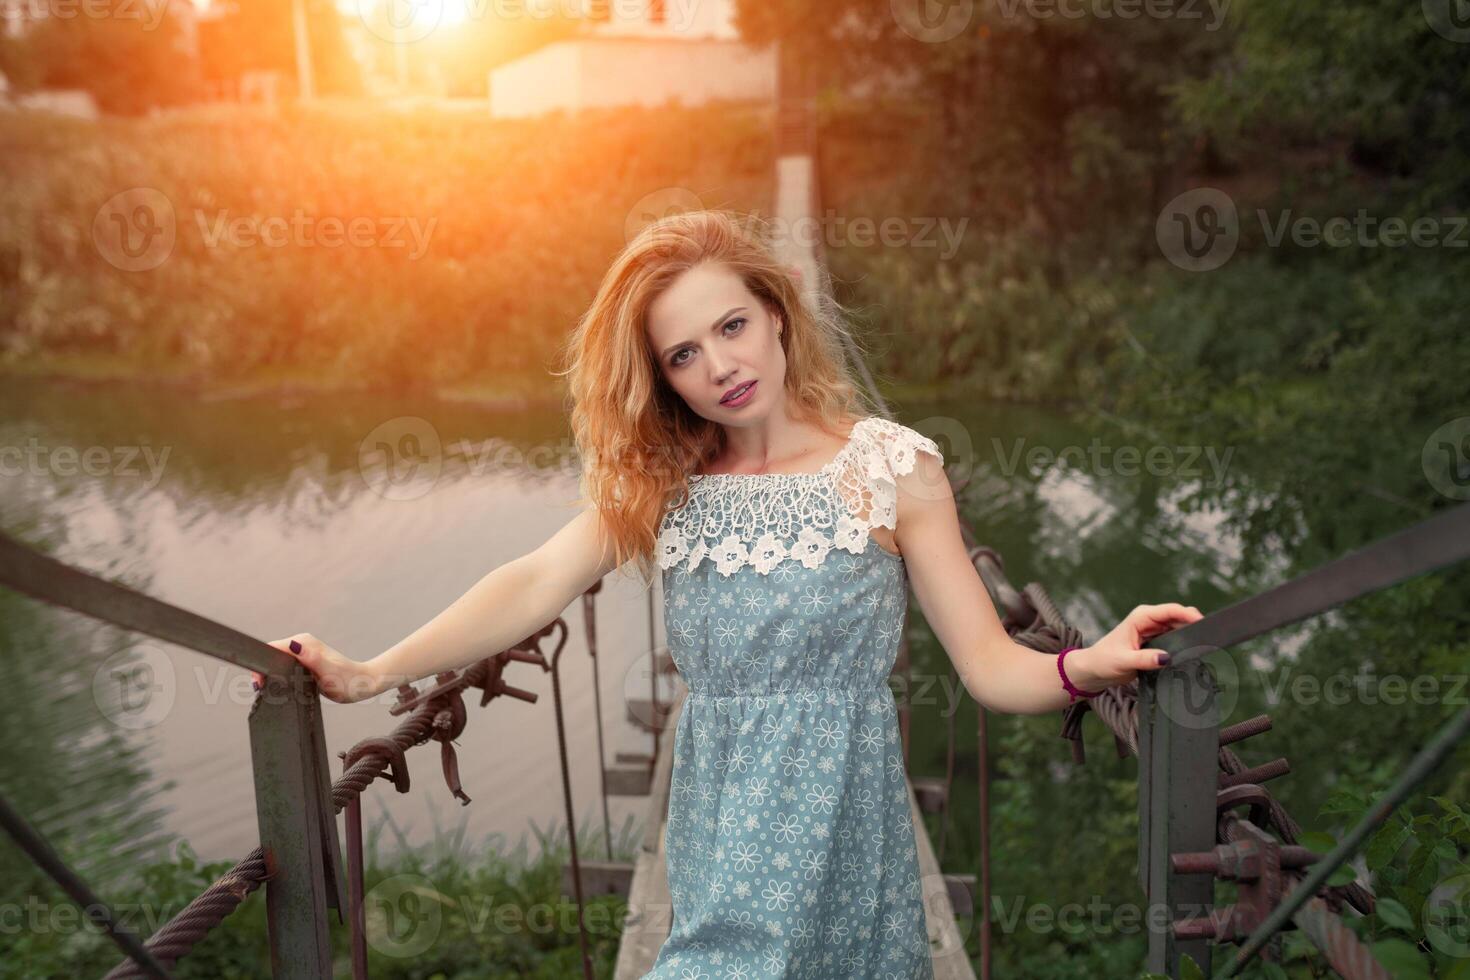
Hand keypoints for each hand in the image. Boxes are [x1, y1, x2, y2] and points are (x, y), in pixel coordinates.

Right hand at [250, 633, 382, 704]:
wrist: (362, 685)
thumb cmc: (348, 681)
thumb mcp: (329, 672)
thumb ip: (312, 658)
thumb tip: (294, 646)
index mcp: (304, 643)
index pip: (273, 647)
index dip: (262, 663)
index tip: (260, 681)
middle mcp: (302, 644)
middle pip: (272, 654)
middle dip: (264, 670)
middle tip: (262, 689)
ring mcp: (303, 653)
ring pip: (277, 660)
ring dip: (271, 673)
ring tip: (270, 688)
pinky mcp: (304, 661)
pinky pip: (284, 665)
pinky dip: (279, 675)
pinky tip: (281, 686)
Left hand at [1071, 603, 1203, 690]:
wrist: (1094, 670)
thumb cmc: (1104, 661)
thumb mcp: (1124, 661)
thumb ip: (1145, 659)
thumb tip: (1166, 658)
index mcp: (1141, 617)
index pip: (1170, 610)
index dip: (1188, 614)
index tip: (1204, 623)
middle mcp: (1149, 620)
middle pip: (1179, 618)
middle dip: (1194, 626)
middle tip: (1210, 638)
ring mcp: (1153, 631)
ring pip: (1179, 629)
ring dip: (1190, 636)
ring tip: (1204, 646)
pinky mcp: (1156, 642)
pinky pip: (1175, 640)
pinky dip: (1184, 644)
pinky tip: (1192, 653)